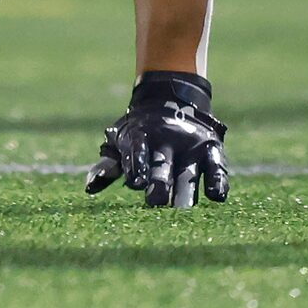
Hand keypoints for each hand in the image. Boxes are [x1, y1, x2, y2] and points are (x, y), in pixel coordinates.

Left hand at [84, 71, 229, 208]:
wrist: (172, 99)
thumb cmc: (139, 134)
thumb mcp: (121, 142)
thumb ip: (108, 166)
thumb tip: (89, 189)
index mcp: (141, 136)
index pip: (139, 150)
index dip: (138, 164)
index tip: (136, 183)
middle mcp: (167, 140)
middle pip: (163, 165)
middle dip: (159, 182)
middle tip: (156, 200)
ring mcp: (190, 145)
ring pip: (188, 171)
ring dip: (186, 189)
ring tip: (183, 208)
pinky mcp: (211, 150)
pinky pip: (216, 166)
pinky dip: (218, 180)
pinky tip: (216, 196)